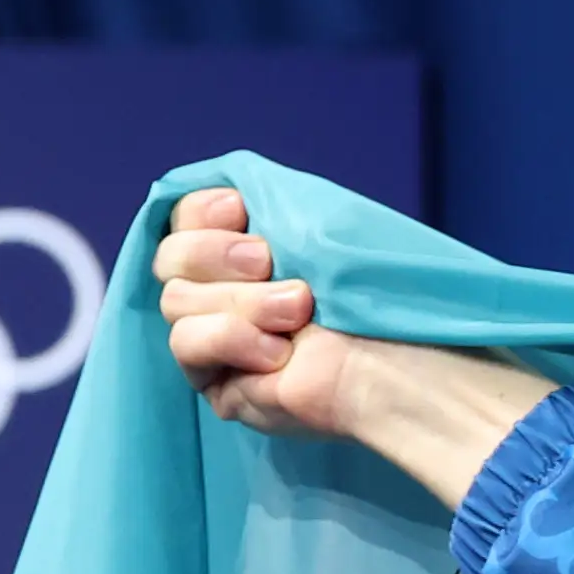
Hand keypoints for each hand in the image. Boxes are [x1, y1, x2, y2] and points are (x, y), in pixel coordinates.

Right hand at [153, 186, 553, 504]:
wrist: (402, 362)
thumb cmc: (379, 292)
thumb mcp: (326, 226)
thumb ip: (268, 200)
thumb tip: (225, 192)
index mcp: (253, 248)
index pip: (186, 216)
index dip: (202, 211)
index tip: (240, 211)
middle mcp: (229, 290)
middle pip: (171, 256)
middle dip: (219, 254)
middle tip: (272, 263)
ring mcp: (220, 337)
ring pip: (176, 299)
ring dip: (242, 301)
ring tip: (298, 314)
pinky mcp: (220, 382)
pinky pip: (186, 343)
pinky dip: (229, 338)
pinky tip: (277, 354)